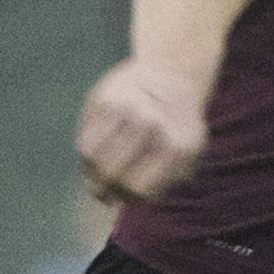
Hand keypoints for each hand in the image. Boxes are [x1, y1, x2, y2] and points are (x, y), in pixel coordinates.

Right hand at [75, 57, 208, 205]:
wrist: (172, 73)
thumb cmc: (178, 126)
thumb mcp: (189, 154)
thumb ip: (167, 181)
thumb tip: (129, 200)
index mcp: (175, 146)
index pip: (137, 188)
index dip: (125, 199)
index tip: (121, 198)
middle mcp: (149, 125)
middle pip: (110, 173)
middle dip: (102, 189)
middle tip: (100, 193)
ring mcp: (124, 108)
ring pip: (90, 156)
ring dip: (90, 172)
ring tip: (94, 176)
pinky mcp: (102, 97)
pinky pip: (84, 137)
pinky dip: (86, 152)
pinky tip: (94, 155)